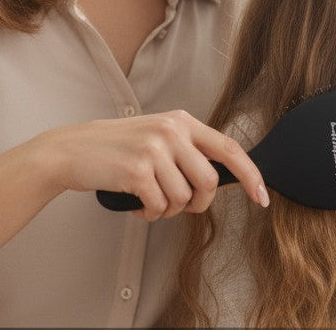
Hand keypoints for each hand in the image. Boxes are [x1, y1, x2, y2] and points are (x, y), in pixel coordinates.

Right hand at [39, 110, 268, 220]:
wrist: (72, 150)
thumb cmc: (118, 149)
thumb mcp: (157, 136)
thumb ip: (187, 150)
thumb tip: (222, 180)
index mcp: (182, 121)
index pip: (229, 148)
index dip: (251, 175)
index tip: (262, 197)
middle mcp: (171, 130)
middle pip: (209, 181)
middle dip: (198, 204)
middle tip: (179, 205)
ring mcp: (154, 148)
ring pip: (184, 198)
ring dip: (168, 210)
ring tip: (150, 200)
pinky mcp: (137, 169)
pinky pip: (160, 207)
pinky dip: (151, 214)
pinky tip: (137, 205)